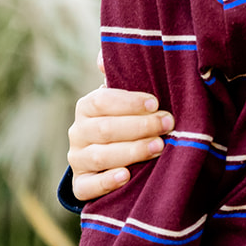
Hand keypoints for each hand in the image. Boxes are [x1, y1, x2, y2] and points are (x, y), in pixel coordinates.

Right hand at [67, 53, 172, 200]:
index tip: (155, 102)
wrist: (116, 155)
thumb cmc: (128, 117)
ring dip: (131, 151)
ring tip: (159, 147)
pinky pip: (86, 187)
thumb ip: (120, 74)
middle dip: (140, 127)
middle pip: (105, 129)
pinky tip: (126, 176)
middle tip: (167, 125)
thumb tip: (102, 58)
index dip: (128, 102)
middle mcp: (78, 132)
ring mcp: (77, 159)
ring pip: (99, 157)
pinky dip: (106, 182)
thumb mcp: (127, 95)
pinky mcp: (81, 185)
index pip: (102, 101)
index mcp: (87, 107)